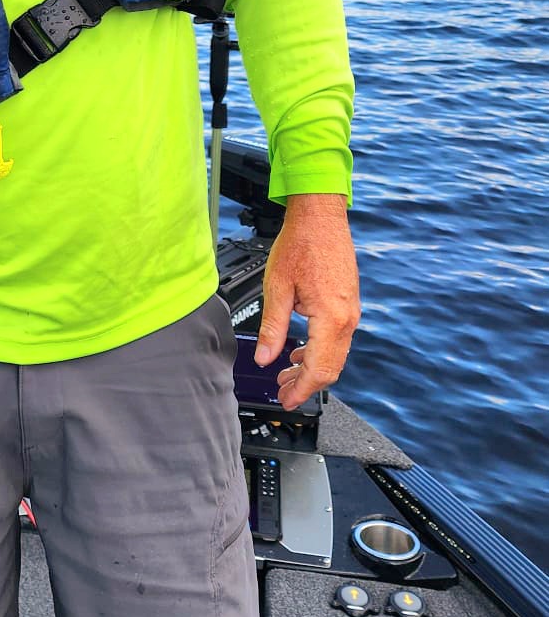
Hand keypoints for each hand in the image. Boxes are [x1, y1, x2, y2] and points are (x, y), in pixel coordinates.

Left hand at [254, 193, 359, 410]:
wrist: (320, 216)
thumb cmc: (300, 243)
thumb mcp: (277, 288)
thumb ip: (271, 328)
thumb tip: (263, 358)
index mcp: (330, 318)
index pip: (318, 369)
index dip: (301, 390)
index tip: (285, 400)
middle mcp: (347, 318)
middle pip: (331, 368)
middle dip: (306, 385)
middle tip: (282, 392)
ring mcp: (352, 311)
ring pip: (336, 356)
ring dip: (312, 369)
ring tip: (286, 374)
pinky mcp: (349, 304)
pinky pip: (338, 339)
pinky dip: (320, 352)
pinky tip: (299, 351)